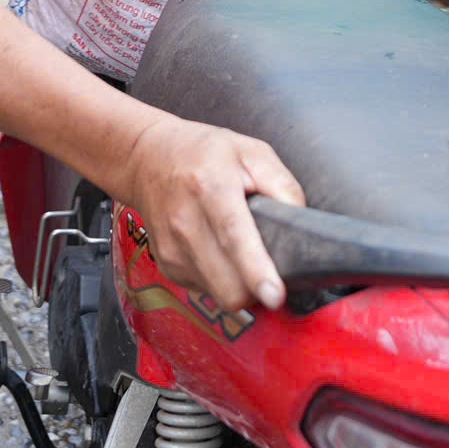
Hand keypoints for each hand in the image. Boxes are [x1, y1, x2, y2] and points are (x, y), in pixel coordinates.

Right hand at [117, 113, 304, 312]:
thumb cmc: (203, 153)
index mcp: (210, 187)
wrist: (147, 158)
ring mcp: (172, 247)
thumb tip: (301, 222)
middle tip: (269, 269)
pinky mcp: (166, 264)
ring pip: (218, 293)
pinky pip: (205, 290)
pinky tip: (218, 252)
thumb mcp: (251, 151)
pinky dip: (219, 279)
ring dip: (238, 285)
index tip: (274, 295)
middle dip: (255, 288)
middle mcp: (185, 221)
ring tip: (241, 253)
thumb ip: (282, 184)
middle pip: (227, 283)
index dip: (256, 270)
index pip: (234, 235)